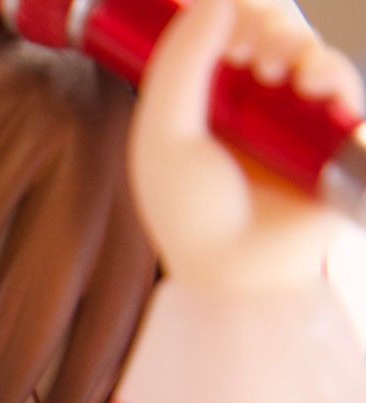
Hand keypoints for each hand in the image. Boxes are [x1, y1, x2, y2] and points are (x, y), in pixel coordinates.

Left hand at [129, 0, 363, 290]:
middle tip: (255, 55)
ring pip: (307, 52)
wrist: (236, 270)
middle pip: (269, 31)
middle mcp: (247, 104)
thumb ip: (180, 63)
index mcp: (200, 101)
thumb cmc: (190, 212)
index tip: (224, 29)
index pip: (222, 30)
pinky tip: (316, 85)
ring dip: (299, 47)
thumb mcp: (164, 133)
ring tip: (284, 72)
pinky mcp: (330, 138)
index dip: (229, 15)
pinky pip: (344, 88)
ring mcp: (291, 120)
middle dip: (266, 26)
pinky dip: (335, 75)